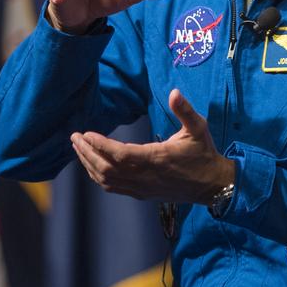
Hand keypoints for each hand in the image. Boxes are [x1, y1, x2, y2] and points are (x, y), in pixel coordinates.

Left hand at [71, 89, 234, 203]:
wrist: (212, 186)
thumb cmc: (204, 154)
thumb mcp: (199, 128)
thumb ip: (185, 110)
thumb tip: (174, 92)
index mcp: (157, 159)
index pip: (120, 154)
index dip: (100, 145)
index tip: (85, 134)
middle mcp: (146, 177)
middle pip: (106, 169)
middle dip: (86, 153)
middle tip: (74, 138)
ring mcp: (142, 188)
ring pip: (106, 180)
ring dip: (89, 165)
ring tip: (78, 149)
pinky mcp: (142, 194)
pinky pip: (113, 188)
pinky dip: (98, 177)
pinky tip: (92, 165)